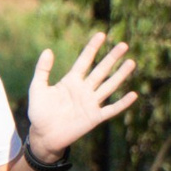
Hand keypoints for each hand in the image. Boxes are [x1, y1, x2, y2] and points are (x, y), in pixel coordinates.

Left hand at [25, 33, 137, 157]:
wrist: (43, 136)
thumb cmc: (39, 112)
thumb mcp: (37, 88)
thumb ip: (42, 70)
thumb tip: (48, 50)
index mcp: (71, 81)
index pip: (84, 61)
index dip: (92, 48)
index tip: (101, 34)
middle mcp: (84, 90)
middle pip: (101, 70)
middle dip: (112, 58)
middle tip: (123, 44)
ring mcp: (91, 103)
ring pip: (109, 86)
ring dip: (120, 75)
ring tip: (131, 62)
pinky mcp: (94, 118)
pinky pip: (111, 109)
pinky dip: (122, 103)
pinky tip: (133, 95)